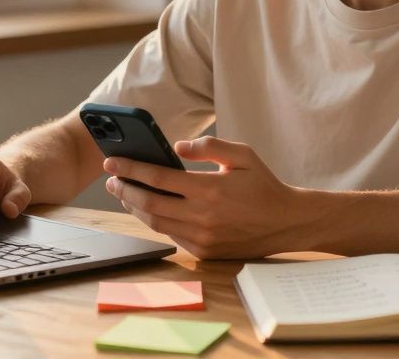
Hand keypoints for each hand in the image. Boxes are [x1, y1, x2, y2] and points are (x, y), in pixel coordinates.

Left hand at [103, 136, 311, 259]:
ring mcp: (203, 237)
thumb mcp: (243, 155)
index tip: (112, 162)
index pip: (158, 177)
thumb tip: (177, 146)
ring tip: (124, 193)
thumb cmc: (264, 185)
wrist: (287, 223)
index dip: (131, 169)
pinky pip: (172, 236)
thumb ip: (209, 146)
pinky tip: (149, 209)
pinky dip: (156, 222)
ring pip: (157, 223)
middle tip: (110, 179)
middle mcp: (203, 216)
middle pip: (150, 204)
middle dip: (125, 190)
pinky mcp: (206, 252)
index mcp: (210, 189)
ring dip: (135, 208)